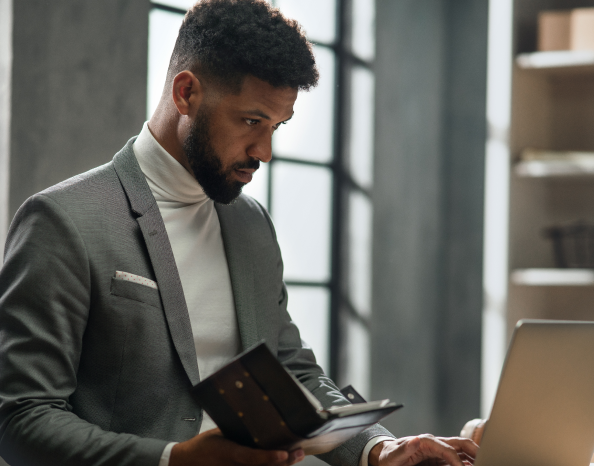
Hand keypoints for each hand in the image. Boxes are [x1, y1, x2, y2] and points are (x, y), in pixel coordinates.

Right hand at [170, 428, 304, 465]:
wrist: (187, 463)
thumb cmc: (203, 446)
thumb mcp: (219, 433)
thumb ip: (239, 431)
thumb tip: (259, 420)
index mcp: (228, 453)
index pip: (251, 458)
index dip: (268, 457)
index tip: (284, 453)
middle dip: (284, 462)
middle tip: (299, 452)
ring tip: (297, 456)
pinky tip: (283, 462)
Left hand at [369, 435, 477, 465]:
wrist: (385, 456)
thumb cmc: (388, 457)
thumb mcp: (393, 456)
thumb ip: (405, 449)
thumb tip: (416, 439)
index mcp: (426, 441)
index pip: (449, 450)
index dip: (458, 462)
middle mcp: (435, 443)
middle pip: (460, 444)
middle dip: (475, 451)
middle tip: (487, 459)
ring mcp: (438, 450)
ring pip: (462, 451)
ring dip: (473, 457)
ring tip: (484, 463)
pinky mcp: (439, 458)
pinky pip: (456, 459)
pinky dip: (466, 463)